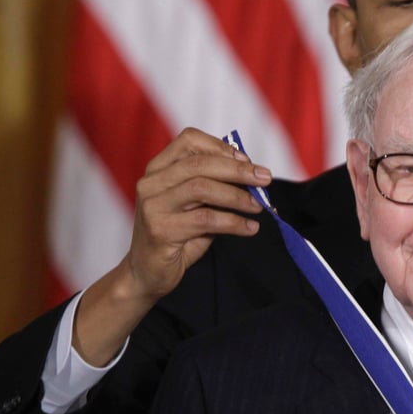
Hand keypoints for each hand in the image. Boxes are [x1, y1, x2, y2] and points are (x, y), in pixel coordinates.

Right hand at [125, 127, 272, 300]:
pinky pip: (206, 220)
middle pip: (199, 164)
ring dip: (237, 196)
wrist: (147, 273)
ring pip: (202, 188)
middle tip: (265, 179)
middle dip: (238, 170)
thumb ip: (215, 186)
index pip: (189, 140)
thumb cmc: (177, 235)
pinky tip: (249, 228)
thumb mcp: (196, 205)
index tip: (247, 160)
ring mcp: (153, 206)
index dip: (221, 147)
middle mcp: (151, 182)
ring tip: (258, 207)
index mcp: (159, 169)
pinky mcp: (161, 230)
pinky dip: (234, 223)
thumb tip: (253, 176)